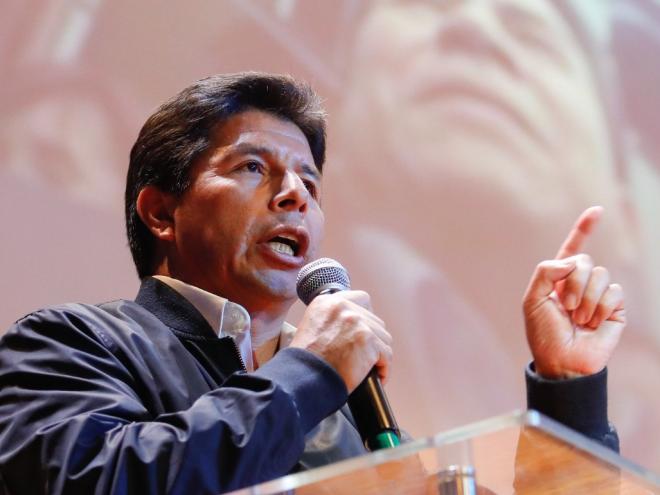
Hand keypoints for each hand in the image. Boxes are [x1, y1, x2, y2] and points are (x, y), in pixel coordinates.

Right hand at [290, 290, 392, 392]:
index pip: (361, 299)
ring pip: (383, 338)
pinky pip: (387, 355)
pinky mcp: (368, 340)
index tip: (364, 332)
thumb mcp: (312, 326)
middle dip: (373, 340)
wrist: (305, 378)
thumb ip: (332, 318)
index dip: (366, 318)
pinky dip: (384, 369)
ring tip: (369, 368)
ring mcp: (357, 322)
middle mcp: (343, 307)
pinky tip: (376, 376)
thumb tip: (354, 324)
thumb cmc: (307, 361)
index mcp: (328, 302)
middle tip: (364, 356)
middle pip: (375, 321)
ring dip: (379, 355)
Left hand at [522, 206, 624, 378]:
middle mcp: (580, 283)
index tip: (598, 211)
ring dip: (586, 299)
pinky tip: (594, 324)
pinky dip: (601, 308)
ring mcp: (598, 295)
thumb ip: (545, 272)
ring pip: (600, 275)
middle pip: (584, 261)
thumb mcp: (532, 300)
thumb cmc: (544, 334)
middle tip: (566, 308)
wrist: (562, 361)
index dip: (584, 229)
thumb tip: (572, 261)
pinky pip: (614, 292)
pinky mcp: (615, 308)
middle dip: (573, 283)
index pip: (572, 248)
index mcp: (559, 279)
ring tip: (578, 319)